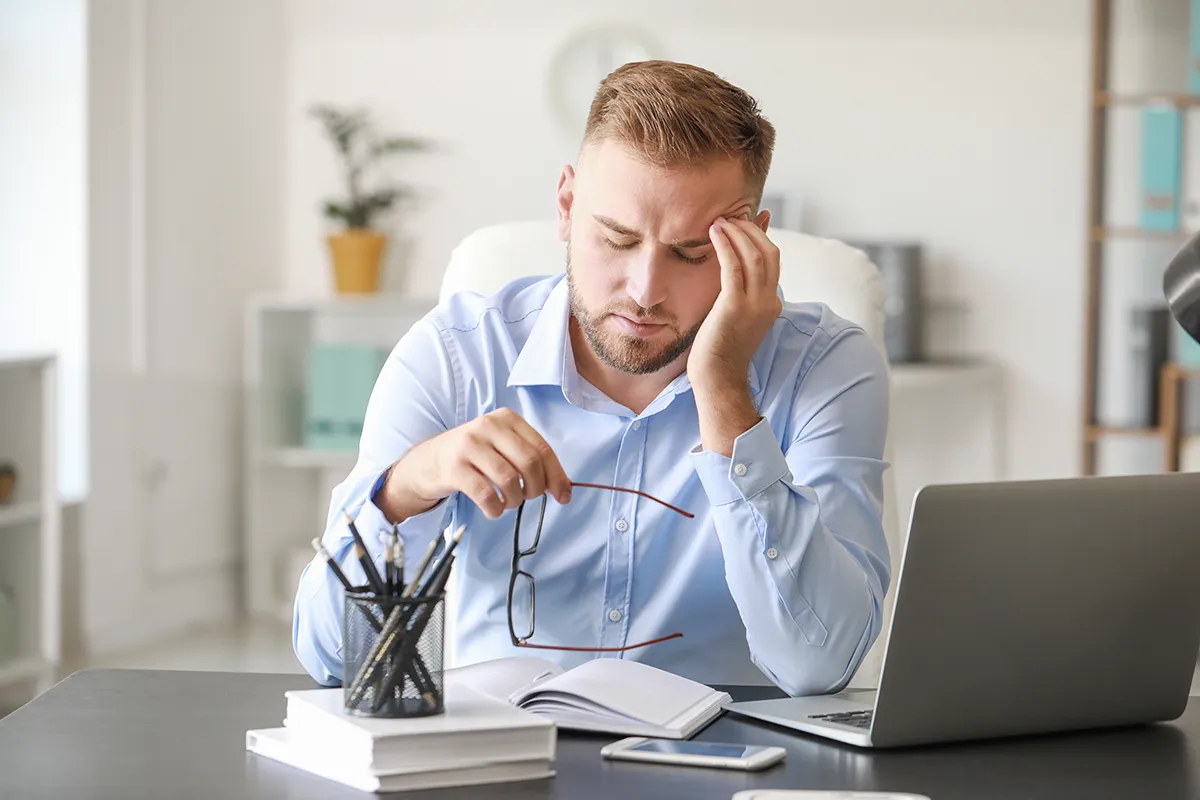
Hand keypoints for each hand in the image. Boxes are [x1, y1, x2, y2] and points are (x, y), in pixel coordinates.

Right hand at [381, 408, 572, 522]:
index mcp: (506, 418)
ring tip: (509, 503)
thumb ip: (529, 459)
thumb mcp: (500, 446)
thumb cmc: (472, 456)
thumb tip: (564, 487)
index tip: (563, 496)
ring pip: (509, 480)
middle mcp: (488, 426)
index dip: (557, 476)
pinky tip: (494, 509)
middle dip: (537, 488)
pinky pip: (486, 495)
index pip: (542, 448)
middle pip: (529, 463)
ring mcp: (469, 446)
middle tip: (529, 498)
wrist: (427, 461)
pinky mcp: (454, 468)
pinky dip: (496, 509)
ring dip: (516, 500)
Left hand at [688, 215, 782, 388]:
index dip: (762, 235)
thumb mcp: (737, 313)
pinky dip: (725, 245)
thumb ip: (740, 289)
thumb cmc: (721, 347)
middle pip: (769, 252)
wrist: (718, 376)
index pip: (773, 259)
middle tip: (730, 217)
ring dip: (736, 233)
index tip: (749, 218)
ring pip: (754, 255)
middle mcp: (769, 301)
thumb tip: (737, 267)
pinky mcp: (735, 306)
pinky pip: (733, 266)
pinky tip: (714, 233)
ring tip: (720, 221)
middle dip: (750, 230)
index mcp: (772, 302)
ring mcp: (754, 304)